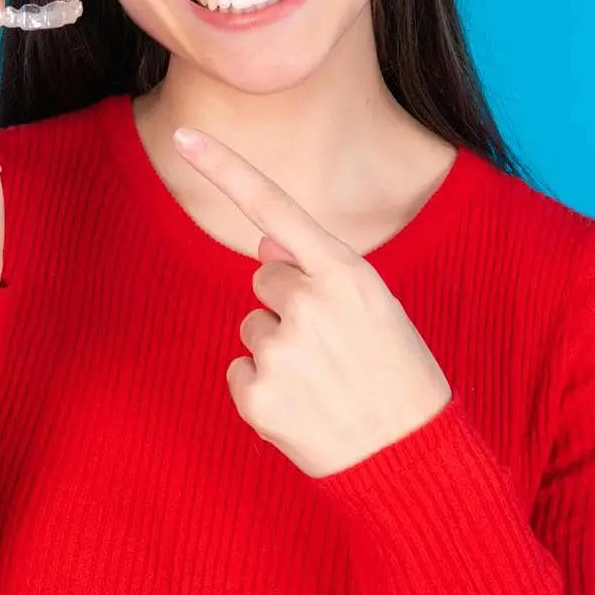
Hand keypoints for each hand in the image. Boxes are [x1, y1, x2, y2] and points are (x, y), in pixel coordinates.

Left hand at [171, 126, 453, 478]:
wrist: (411, 460)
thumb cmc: (398, 376)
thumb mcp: (376, 309)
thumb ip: (321, 273)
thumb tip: (264, 252)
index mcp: (347, 273)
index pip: (275, 208)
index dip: (225, 167)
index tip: (183, 134)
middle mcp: (309, 303)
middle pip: (263, 279)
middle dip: (287, 307)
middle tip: (333, 349)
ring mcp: (280, 351)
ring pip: (252, 327)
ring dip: (278, 351)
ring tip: (325, 383)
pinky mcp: (257, 396)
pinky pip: (240, 371)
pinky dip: (264, 390)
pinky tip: (304, 409)